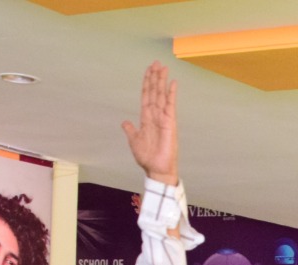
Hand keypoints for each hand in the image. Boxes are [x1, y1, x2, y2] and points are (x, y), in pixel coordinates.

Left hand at [121, 62, 177, 184]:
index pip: (146, 96)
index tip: (148, 70)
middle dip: (155, 77)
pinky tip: (172, 83)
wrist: (156, 168)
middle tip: (156, 63)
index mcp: (146, 118)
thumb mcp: (134, 141)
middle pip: (155, 92)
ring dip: (162, 81)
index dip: (147, 83)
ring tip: (163, 67)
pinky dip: (171, 94)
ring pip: (162, 95)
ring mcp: (163, 118)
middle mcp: (155, 115)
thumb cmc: (147, 157)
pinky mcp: (170, 122)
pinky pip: (170, 105)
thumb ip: (130, 130)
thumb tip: (125, 122)